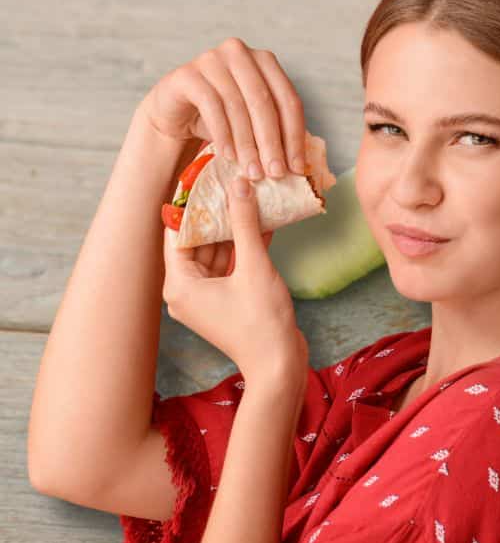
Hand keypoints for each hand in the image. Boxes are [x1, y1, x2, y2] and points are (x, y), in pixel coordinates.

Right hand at [140, 37, 308, 182]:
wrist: (176, 113)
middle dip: (272, 143)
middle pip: (264, 103)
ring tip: (252, 172)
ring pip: (238, 106)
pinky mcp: (187, 74)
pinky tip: (228, 156)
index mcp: (265, 61)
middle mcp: (240, 53)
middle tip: (275, 174)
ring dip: (247, 144)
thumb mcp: (255, 124)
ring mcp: (211, 59)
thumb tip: (302, 167)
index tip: (297, 168)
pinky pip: (211, 105)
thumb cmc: (223, 119)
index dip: (295, 136)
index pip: (288, 100)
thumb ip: (278, 134)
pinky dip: (222, 134)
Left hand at [162, 173, 307, 383]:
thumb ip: (245, 225)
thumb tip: (239, 186)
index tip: (204, 177)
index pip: (178, 232)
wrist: (279, 365)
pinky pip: (229, 266)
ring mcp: (205, 297)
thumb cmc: (262, 322)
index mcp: (179, 284)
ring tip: (250, 197)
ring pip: (216, 252)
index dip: (192, 203)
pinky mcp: (225, 301)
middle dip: (218, 213)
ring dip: (234, 229)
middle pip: (198, 241)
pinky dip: (243, 248)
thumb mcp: (254, 267)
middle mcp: (185, 290)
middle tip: (231, 182)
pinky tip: (262, 223)